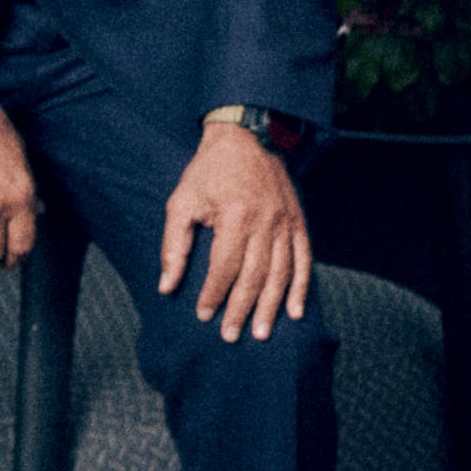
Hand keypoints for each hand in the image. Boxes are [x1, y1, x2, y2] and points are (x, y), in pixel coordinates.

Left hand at [162, 123, 311, 340]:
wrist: (247, 135)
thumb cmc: (209, 170)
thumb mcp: (181, 200)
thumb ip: (175, 244)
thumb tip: (167, 285)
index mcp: (236, 216)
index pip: (225, 266)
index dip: (213, 293)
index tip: (202, 315)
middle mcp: (266, 222)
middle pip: (255, 276)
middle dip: (241, 309)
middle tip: (230, 335)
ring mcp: (286, 223)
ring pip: (281, 273)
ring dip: (271, 306)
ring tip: (261, 333)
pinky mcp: (298, 222)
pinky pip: (304, 260)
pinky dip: (301, 287)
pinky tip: (295, 312)